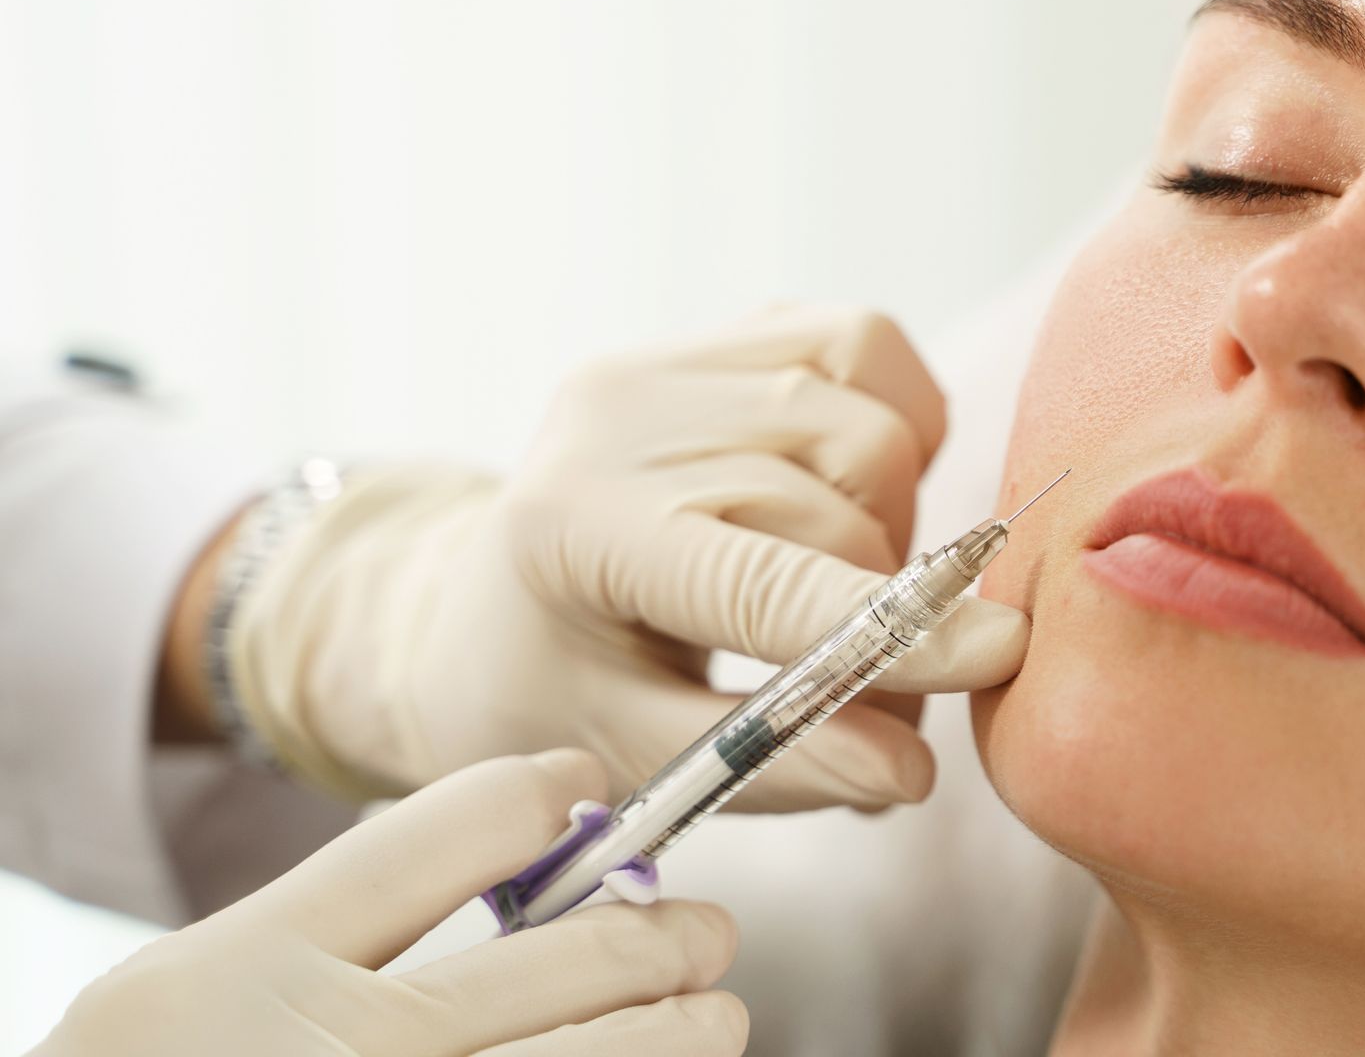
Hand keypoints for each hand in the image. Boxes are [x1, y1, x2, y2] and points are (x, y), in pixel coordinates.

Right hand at [31, 750, 747, 1056]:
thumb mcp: (196, 987)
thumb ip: (340, 917)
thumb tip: (536, 849)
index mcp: (257, 967)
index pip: (458, 833)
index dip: (548, 798)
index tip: (586, 790)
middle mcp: (340, 1053)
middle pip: (574, 957)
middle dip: (665, 934)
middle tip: (706, 932)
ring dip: (683, 1030)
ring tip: (714, 1016)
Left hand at [221, 306, 1028, 803]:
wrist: (474, 600)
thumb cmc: (541, 691)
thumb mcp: (630, 758)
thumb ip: (771, 761)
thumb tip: (909, 771)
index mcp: (574, 528)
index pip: (767, 577)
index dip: (893, 627)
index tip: (1001, 654)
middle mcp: (620, 416)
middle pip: (841, 500)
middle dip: (889, 613)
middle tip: (876, 704)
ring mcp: (669, 359)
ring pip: (871, 427)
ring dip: (891, 526)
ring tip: (842, 598)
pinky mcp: (716, 333)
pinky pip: (864, 344)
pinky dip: (893, 423)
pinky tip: (848, 492)